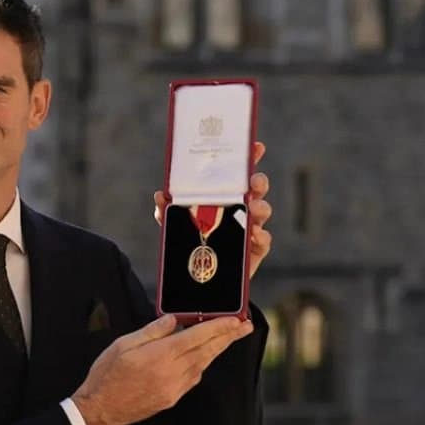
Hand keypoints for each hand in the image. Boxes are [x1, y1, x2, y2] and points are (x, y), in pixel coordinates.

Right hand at [70, 314, 253, 424]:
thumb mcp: (123, 344)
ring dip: (217, 350)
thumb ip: (152, 331)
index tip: (235, 319)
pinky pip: (194, 378)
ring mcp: (175, 388)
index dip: (219, 327)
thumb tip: (173, 320)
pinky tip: (202, 357)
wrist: (101, 409)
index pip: (198, 337)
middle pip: (207, 351)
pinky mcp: (172, 398)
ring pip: (203, 364)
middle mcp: (172, 372)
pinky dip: (202, 364)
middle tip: (245, 326)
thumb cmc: (107, 375)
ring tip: (228, 338)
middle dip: (228, 337)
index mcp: (160, 355)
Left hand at [153, 141, 272, 278]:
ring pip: (263, 210)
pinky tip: (254, 234)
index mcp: (226, 195)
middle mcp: (242, 207)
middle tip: (253, 181)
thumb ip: (167, 211)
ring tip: (252, 208)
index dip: (250, 157)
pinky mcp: (256, 248)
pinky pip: (264, 239)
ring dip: (261, 207)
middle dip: (259, 181)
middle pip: (257, 188)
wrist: (200, 278)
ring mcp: (252, 227)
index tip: (255, 146)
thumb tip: (160, 195)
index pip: (240, 172)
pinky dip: (261, 235)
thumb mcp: (176, 225)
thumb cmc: (193, 243)